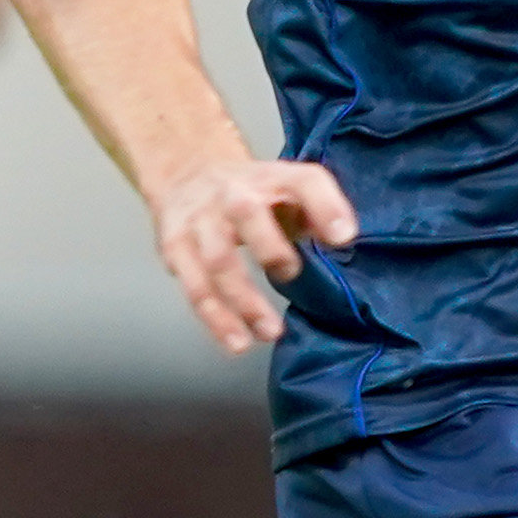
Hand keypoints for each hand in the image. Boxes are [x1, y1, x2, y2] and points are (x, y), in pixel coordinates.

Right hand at [152, 153, 357, 353]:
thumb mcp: (288, 190)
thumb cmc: (252, 194)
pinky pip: (195, 286)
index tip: (343, 237)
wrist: (186, 175)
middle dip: (269, 247)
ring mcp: (199, 220)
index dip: (325, 206)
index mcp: (270, 177)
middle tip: (290, 273)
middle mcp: (231, 193)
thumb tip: (342, 236)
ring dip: (243, 299)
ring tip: (269, 332)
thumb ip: (319, 211)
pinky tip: (237, 341)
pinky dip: (216, 318)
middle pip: (246, 212)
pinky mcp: (175, 247)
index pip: (302, 181)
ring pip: (217, 259)